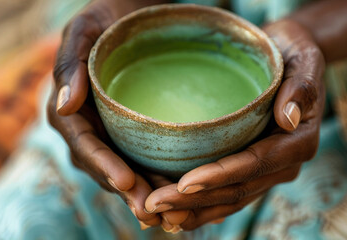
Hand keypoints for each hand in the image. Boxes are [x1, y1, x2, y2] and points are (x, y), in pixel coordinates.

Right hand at [48, 0, 166, 228]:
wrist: (131, 16)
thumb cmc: (107, 18)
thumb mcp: (85, 28)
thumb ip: (69, 63)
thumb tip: (63, 106)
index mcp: (70, 108)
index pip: (83, 143)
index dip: (102, 164)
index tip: (126, 181)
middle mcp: (87, 127)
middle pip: (102, 165)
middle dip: (125, 190)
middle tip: (150, 211)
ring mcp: (108, 133)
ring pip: (121, 169)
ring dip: (141, 193)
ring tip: (165, 212)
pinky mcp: (129, 134)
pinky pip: (137, 160)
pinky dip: (153, 178)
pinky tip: (174, 192)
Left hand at [144, 19, 325, 230]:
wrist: (284, 58)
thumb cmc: (290, 55)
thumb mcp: (303, 60)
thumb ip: (301, 88)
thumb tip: (288, 118)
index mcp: (296, 142)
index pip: (254, 164)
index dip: (220, 176)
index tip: (184, 182)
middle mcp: (282, 164)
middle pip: (236, 190)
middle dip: (194, 200)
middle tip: (154, 205)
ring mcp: (265, 172)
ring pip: (228, 199)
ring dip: (192, 209)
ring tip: (155, 213)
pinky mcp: (250, 170)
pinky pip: (226, 194)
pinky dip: (201, 206)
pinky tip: (175, 213)